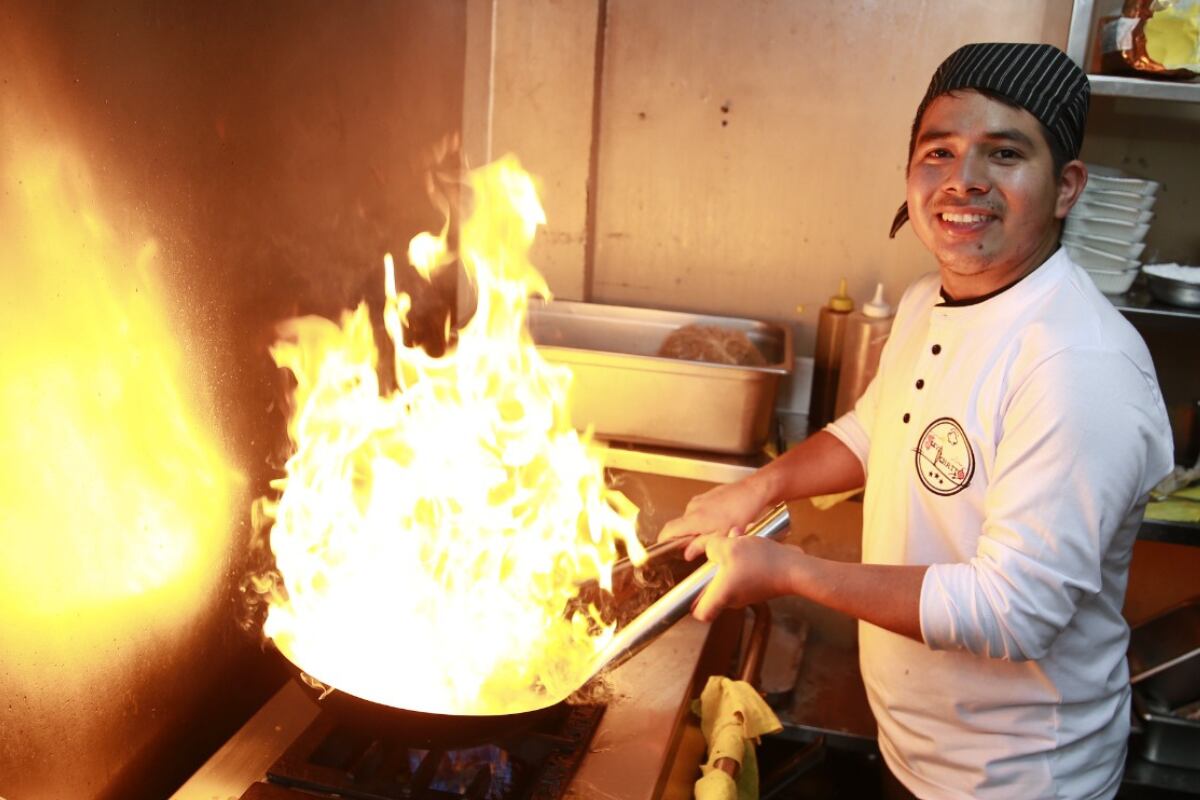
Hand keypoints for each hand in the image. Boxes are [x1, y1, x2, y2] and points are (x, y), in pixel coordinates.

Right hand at [657, 477, 771, 543]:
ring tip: (715, 533)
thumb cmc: (742, 512)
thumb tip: (688, 554)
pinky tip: (721, 522)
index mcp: (694, 519)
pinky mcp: (707, 495)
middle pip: (680, 525)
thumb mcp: (722, 536)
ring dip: (697, 527)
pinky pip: (699, 510)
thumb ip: (702, 546)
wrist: (753, 491)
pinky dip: (705, 519)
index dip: (663, 540)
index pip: (668, 530)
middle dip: (686, 536)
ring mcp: (700, 500)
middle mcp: (693, 507)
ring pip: (691, 518)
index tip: (663, 547)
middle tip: (699, 545)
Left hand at [689, 534, 800, 621]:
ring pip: (728, 575)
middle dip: (712, 566)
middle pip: (712, 589)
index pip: (700, 614)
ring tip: (737, 537)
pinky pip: (743, 571)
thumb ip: (712, 546)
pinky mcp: (759, 585)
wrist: (795, 569)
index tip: (690, 589)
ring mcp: (747, 593)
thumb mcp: (730, 547)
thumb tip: (709, 548)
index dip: (691, 605)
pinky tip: (749, 539)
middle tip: (715, 550)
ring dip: (730, 555)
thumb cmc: (762, 563)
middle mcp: (733, 599)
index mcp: (722, 596)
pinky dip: (743, 556)